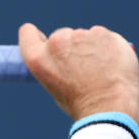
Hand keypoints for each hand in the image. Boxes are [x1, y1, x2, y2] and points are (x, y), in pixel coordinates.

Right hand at [19, 23, 138, 123]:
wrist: (107, 105)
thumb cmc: (79, 103)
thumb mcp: (53, 86)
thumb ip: (54, 65)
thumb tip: (65, 56)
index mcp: (38, 58)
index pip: (27, 33)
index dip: (35, 36)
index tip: (43, 40)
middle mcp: (56, 43)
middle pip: (61, 35)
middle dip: (69, 46)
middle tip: (81, 67)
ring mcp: (80, 35)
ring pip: (84, 36)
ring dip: (89, 46)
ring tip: (99, 69)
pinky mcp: (102, 33)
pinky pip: (103, 36)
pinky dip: (107, 46)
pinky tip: (111, 63)